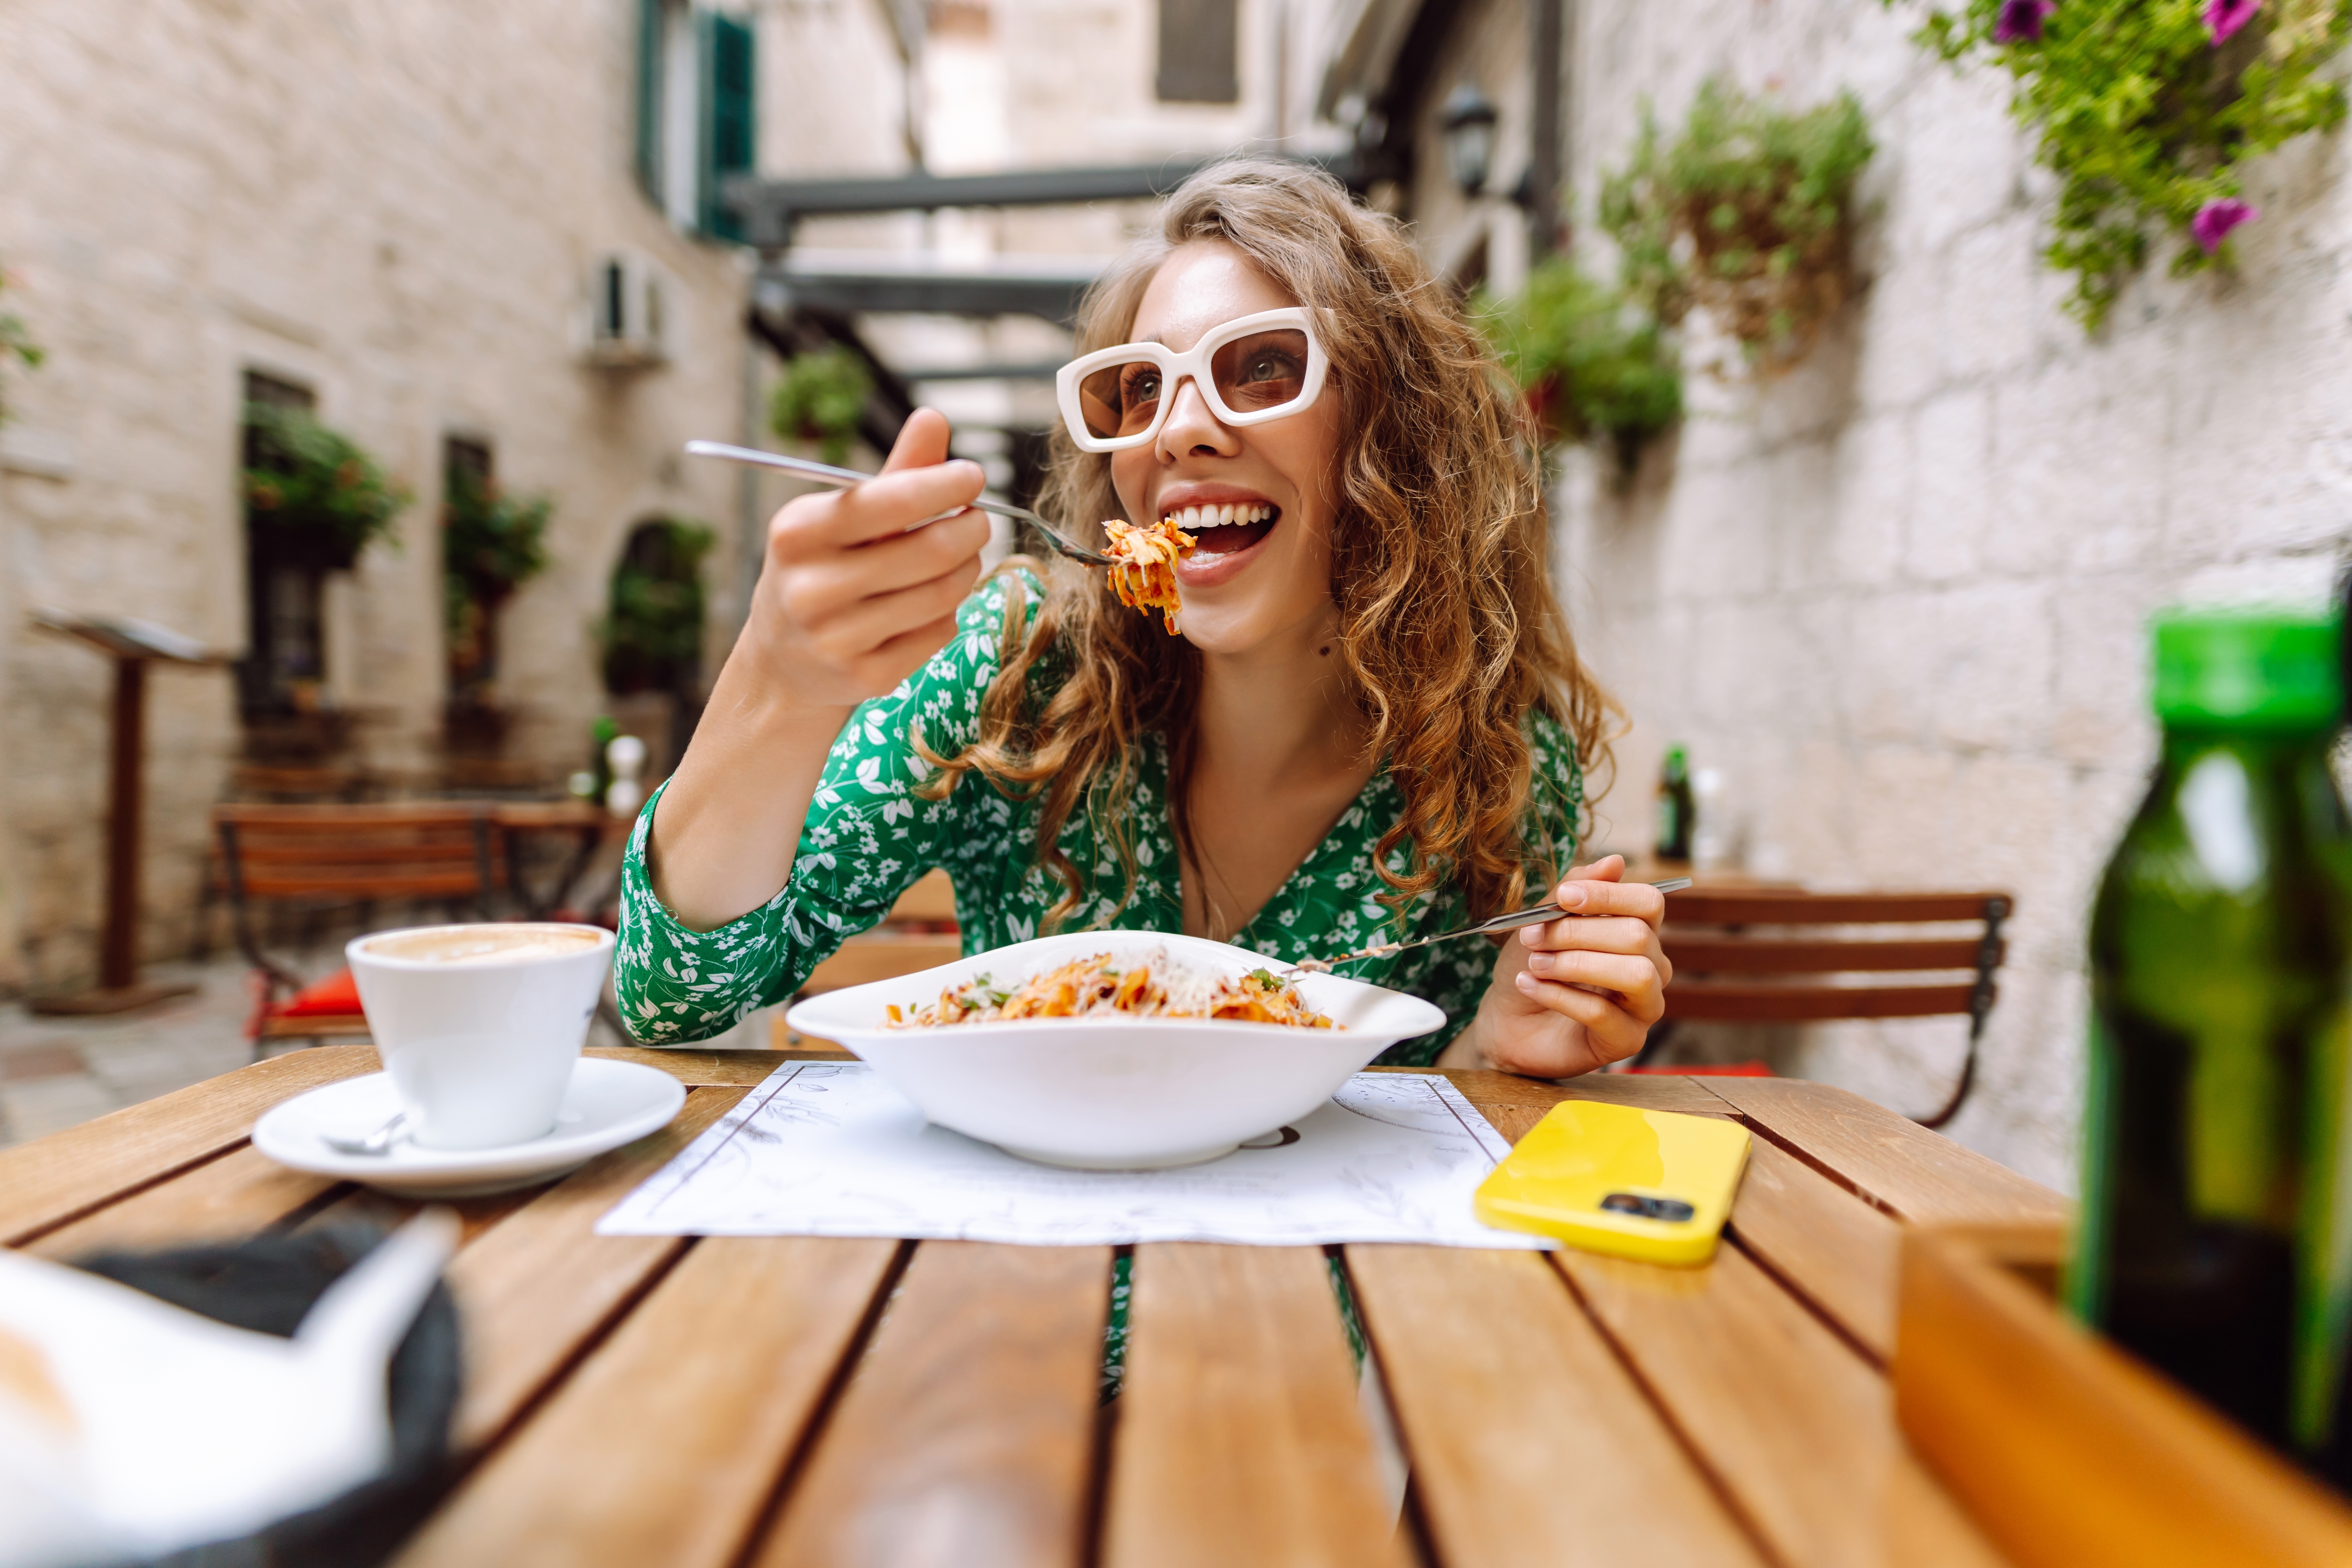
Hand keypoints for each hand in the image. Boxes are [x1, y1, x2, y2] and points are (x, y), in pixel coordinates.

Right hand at [735, 407, 989, 715]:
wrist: (784, 659)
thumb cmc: (823, 568)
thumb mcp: (843, 517)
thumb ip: (895, 472)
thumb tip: (934, 419)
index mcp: (799, 532)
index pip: (890, 500)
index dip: (944, 485)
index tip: (972, 476)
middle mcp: (811, 587)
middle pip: (930, 551)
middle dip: (970, 530)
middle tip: (978, 522)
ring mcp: (836, 638)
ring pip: (942, 594)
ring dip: (967, 570)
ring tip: (961, 558)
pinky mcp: (865, 676)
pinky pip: (938, 633)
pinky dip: (948, 613)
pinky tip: (932, 604)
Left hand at [1439, 855, 1672, 1077]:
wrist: (1506, 1019)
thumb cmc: (1531, 965)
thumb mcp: (1543, 921)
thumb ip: (1575, 891)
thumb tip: (1615, 861)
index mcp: (1636, 931)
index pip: (1649, 902)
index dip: (1608, 895)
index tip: (1564, 898)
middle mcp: (1651, 966)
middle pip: (1636, 935)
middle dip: (1576, 932)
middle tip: (1532, 937)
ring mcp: (1645, 1007)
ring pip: (1635, 974)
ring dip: (1575, 964)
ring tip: (1536, 963)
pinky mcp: (1628, 1041)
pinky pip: (1603, 1012)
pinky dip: (1559, 995)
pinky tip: (1530, 986)